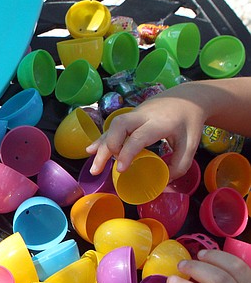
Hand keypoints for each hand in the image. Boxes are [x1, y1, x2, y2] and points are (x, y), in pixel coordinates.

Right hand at [85, 86, 206, 179]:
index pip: (138, 137)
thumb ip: (179, 166)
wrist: (189, 97)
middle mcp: (144, 116)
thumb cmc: (189, 123)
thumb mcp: (191, 145)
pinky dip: (102, 139)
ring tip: (94, 167)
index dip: (127, 153)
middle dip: (107, 148)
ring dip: (101, 146)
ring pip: (112, 126)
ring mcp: (135, 114)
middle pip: (118, 127)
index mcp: (160, 123)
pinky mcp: (130, 116)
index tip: (121, 170)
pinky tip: (91, 150)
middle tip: (100, 168)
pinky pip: (113, 127)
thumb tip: (162, 184)